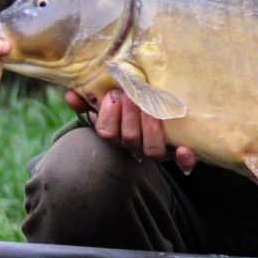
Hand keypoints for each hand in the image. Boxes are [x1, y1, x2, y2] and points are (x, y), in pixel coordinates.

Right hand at [65, 89, 196, 173]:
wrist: (156, 116)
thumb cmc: (128, 107)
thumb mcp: (107, 102)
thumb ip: (87, 99)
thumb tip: (71, 95)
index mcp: (117, 135)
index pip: (107, 133)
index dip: (109, 115)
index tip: (113, 93)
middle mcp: (136, 147)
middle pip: (129, 139)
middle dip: (130, 114)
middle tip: (133, 93)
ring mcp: (158, 151)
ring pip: (152, 149)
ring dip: (151, 127)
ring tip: (152, 106)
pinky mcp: (179, 154)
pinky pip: (182, 163)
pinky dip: (184, 159)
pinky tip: (186, 148)